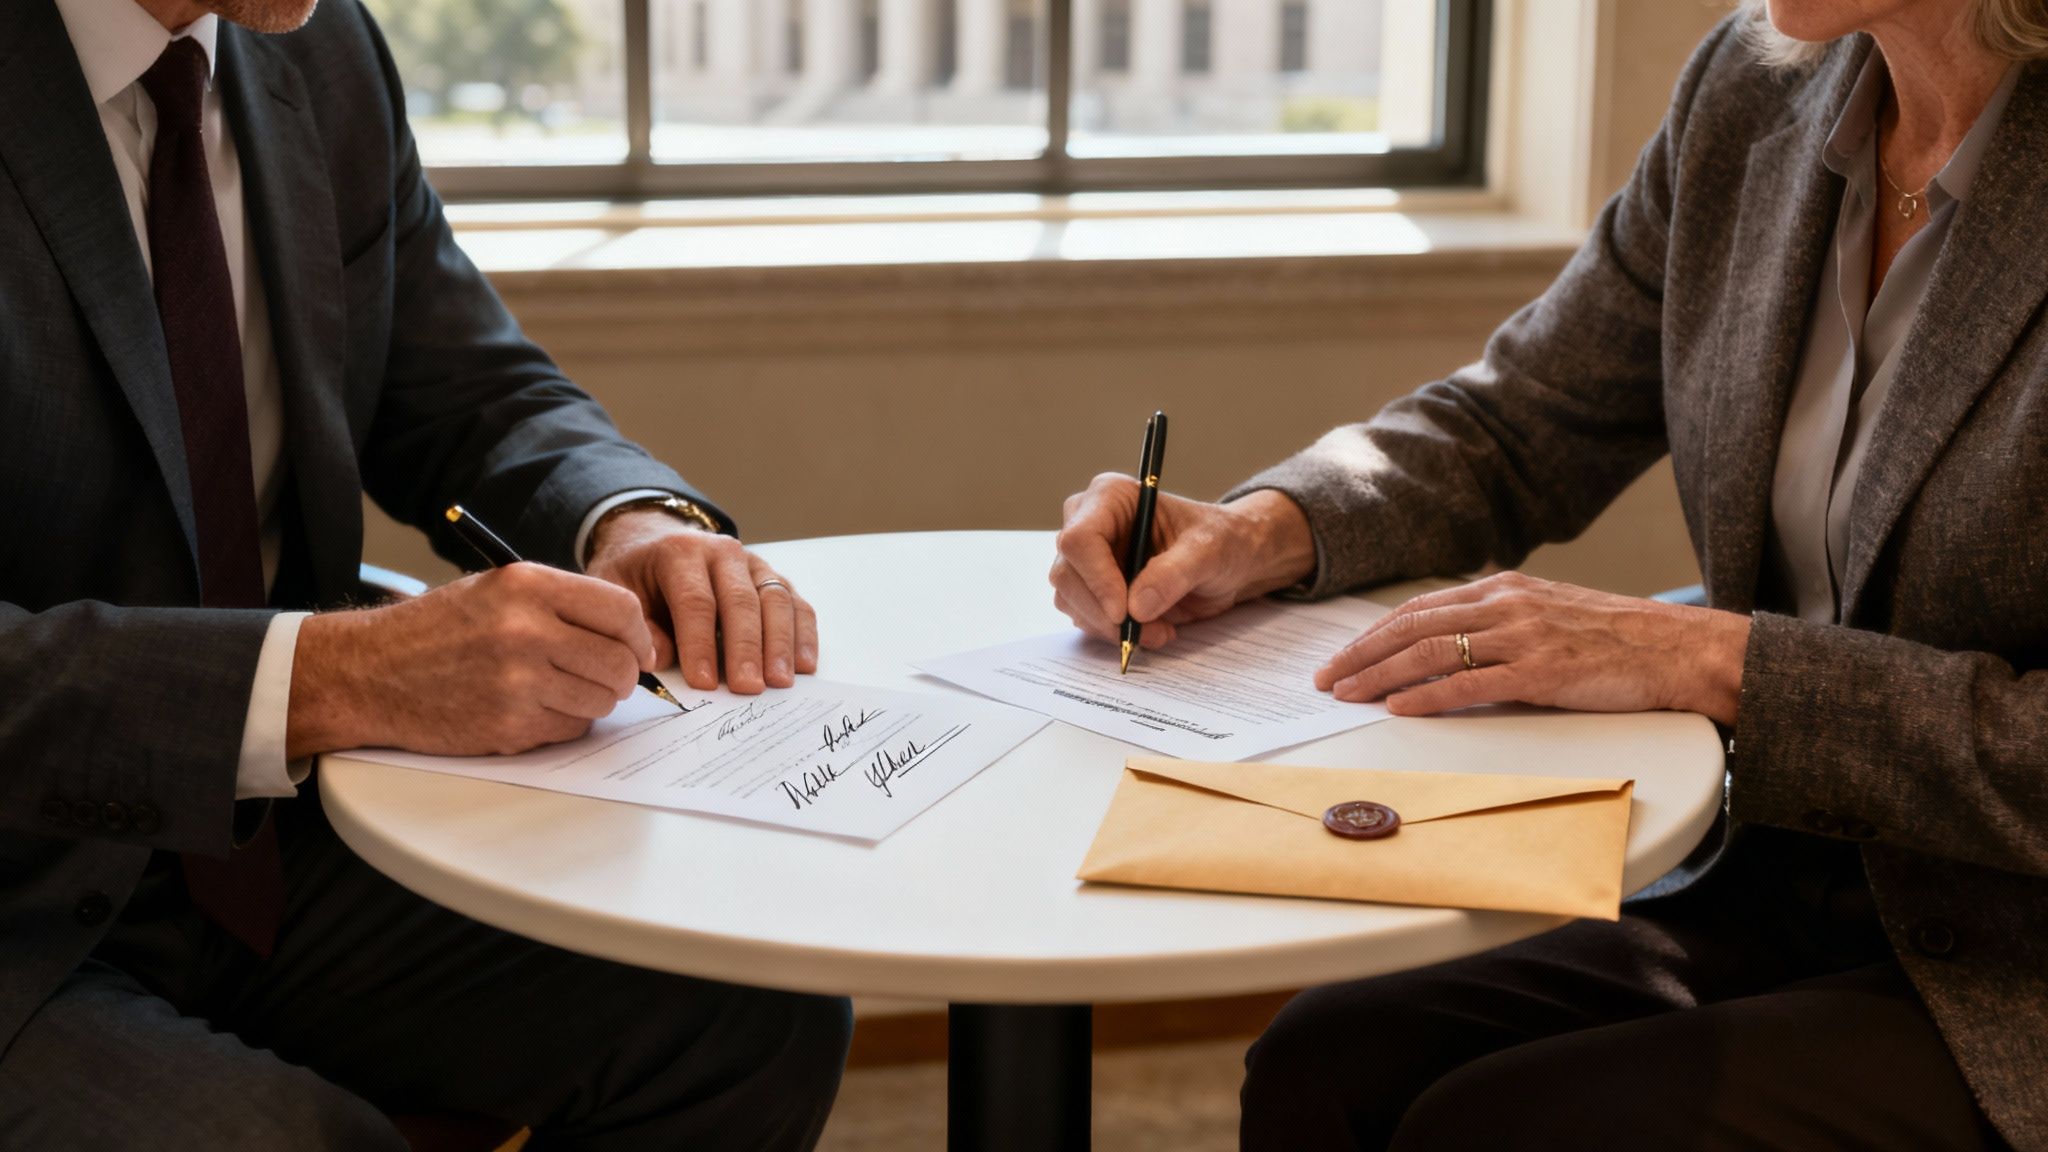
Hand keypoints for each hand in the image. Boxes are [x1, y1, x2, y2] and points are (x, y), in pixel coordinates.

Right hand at [288, 563, 656, 756]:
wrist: (370, 673)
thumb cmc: (437, 629)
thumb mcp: (495, 589)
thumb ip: (561, 603)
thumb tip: (631, 634)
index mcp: (525, 585)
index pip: (621, 609)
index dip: (639, 634)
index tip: (638, 647)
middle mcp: (525, 630)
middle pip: (620, 661)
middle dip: (623, 673)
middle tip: (606, 675)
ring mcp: (517, 682)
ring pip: (601, 699)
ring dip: (592, 699)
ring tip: (560, 688)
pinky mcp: (509, 726)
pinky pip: (571, 728)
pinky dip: (564, 722)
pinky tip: (533, 706)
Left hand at [583, 510, 816, 693]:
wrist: (655, 542)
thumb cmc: (636, 575)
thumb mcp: (617, 591)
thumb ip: (635, 625)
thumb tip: (659, 660)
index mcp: (680, 552)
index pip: (695, 601)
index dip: (700, 644)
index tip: (704, 683)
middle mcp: (724, 552)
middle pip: (742, 601)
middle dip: (746, 648)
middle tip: (748, 688)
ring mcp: (754, 564)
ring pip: (776, 600)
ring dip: (780, 644)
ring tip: (780, 682)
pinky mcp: (773, 579)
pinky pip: (796, 604)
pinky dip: (803, 634)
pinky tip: (804, 665)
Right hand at [1050, 476, 1316, 648]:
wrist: (1227, 561)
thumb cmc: (1220, 541)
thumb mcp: (1208, 551)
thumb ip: (1174, 574)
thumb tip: (1136, 607)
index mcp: (1111, 497)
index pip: (1080, 539)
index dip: (1096, 579)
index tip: (1124, 613)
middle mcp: (1088, 523)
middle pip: (1067, 574)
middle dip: (1105, 613)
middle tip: (1147, 633)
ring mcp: (1086, 559)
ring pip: (1071, 601)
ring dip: (1112, 628)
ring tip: (1161, 630)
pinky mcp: (1091, 588)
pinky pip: (1085, 618)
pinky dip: (1115, 633)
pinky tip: (1152, 628)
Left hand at [1312, 572, 1749, 723]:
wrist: (1676, 648)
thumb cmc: (1614, 638)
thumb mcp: (1547, 616)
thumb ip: (1499, 625)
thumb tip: (1449, 648)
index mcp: (1504, 589)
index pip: (1420, 609)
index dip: (1374, 633)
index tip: (1342, 654)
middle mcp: (1506, 605)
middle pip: (1412, 627)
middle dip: (1361, 654)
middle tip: (1324, 677)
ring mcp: (1522, 636)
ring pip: (1430, 652)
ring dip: (1379, 675)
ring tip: (1346, 693)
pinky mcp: (1541, 671)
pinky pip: (1469, 683)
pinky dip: (1426, 695)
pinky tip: (1397, 708)